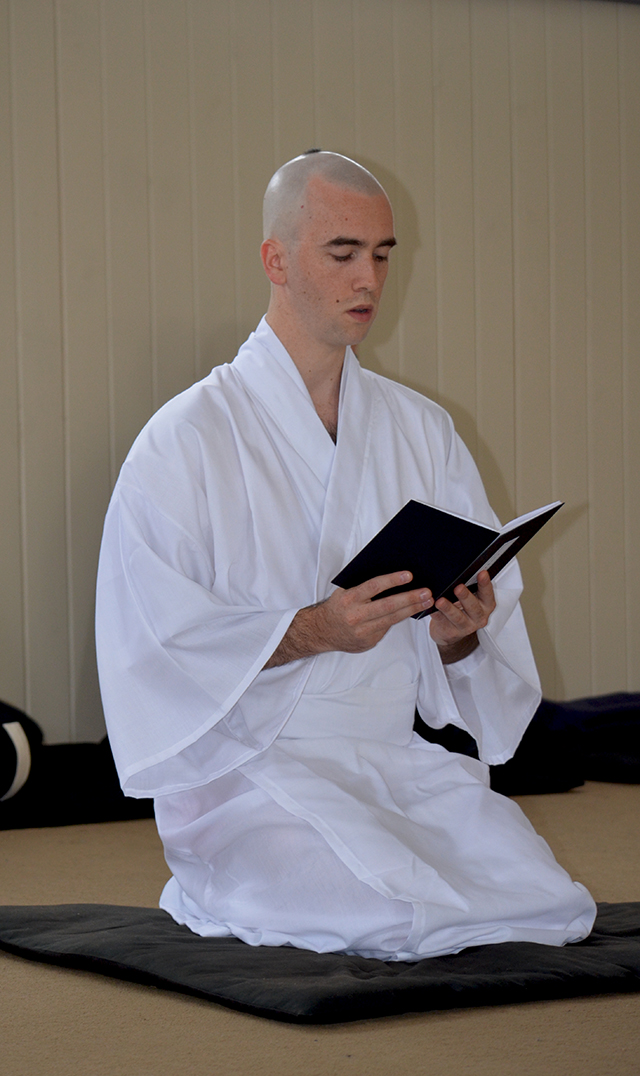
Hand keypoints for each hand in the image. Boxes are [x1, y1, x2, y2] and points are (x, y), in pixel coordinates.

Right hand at [264, 571, 432, 666]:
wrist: (321, 631)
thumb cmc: (338, 606)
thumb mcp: (345, 592)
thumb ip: (363, 586)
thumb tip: (392, 577)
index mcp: (349, 598)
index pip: (373, 587)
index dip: (392, 580)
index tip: (409, 575)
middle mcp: (355, 616)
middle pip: (387, 606)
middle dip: (409, 598)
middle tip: (426, 592)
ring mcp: (362, 631)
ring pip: (391, 619)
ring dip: (411, 610)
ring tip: (427, 602)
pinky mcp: (368, 642)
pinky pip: (387, 628)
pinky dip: (400, 619)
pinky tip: (412, 612)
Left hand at [429, 570, 495, 663]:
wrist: (451, 631)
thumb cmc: (462, 610)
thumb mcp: (470, 598)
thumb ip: (469, 586)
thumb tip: (460, 569)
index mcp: (485, 605)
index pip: (488, 593)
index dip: (485, 584)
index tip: (482, 573)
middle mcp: (478, 617)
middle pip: (473, 607)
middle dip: (466, 596)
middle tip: (458, 587)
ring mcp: (465, 626)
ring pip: (457, 617)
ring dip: (449, 608)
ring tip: (441, 601)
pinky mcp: (451, 632)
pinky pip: (442, 621)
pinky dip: (436, 614)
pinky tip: (430, 608)